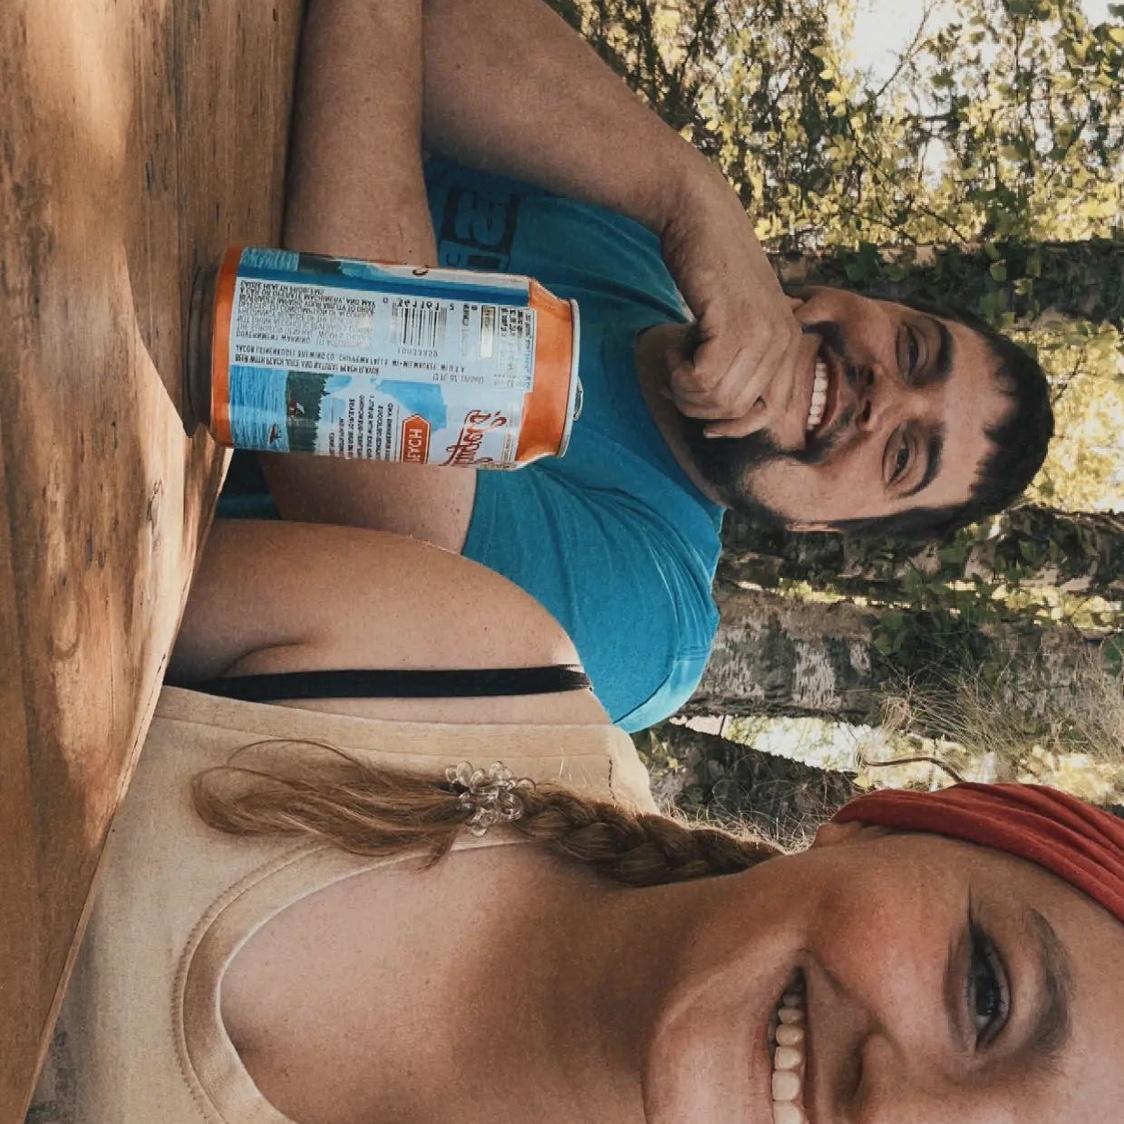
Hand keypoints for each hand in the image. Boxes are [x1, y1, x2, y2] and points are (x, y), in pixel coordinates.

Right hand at [658, 163, 804, 438]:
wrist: (698, 214)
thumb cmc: (710, 266)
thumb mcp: (738, 316)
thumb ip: (742, 358)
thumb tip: (718, 421)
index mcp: (789, 342)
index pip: (770, 414)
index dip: (732, 425)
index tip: (703, 418)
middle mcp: (783, 340)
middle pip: (736, 412)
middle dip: (698, 403)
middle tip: (678, 372)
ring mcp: (762, 332)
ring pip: (717, 400)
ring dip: (684, 386)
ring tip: (678, 353)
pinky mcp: (733, 323)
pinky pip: (701, 380)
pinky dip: (678, 370)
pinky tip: (676, 344)